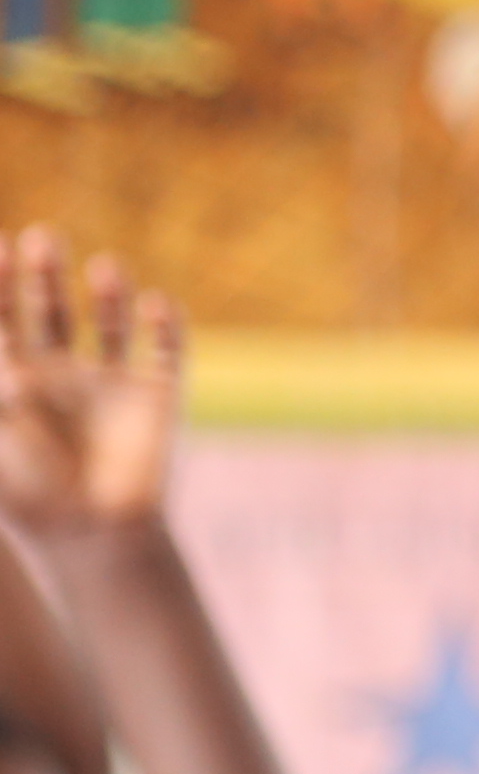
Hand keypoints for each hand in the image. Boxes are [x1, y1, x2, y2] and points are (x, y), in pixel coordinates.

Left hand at [0, 229, 181, 534]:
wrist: (94, 535)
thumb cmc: (28, 488)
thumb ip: (3, 375)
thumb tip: (4, 344)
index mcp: (14, 381)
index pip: (1, 319)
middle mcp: (61, 375)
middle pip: (49, 309)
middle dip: (41, 275)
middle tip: (39, 238)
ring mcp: (111, 384)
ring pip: (110, 321)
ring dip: (106, 291)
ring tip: (103, 265)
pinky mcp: (158, 399)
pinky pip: (167, 350)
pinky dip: (165, 324)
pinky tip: (155, 303)